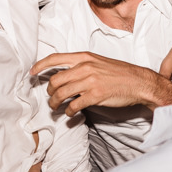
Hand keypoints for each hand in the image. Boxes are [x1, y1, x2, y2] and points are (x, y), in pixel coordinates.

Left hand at [33, 52, 171, 117]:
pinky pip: (74, 106)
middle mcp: (85, 67)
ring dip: (54, 103)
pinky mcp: (95, 95)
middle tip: (51, 97)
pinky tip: (70, 114)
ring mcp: (90, 81)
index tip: (32, 72)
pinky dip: (68, 112)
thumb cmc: (120, 73)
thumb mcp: (99, 62)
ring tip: (55, 108)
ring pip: (61, 94)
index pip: (55, 58)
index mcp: (84, 57)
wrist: (138, 81)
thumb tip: (66, 75)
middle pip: (55, 80)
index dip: (40, 65)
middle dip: (49, 91)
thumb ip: (82, 66)